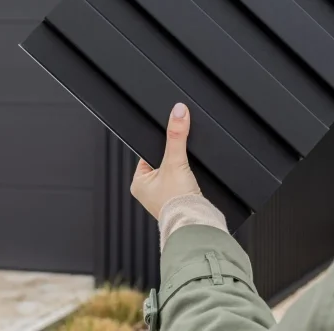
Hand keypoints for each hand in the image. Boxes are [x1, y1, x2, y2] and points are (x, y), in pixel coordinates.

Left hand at [131, 102, 201, 219]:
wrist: (194, 222)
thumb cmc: (176, 202)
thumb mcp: (175, 161)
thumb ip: (176, 135)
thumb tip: (178, 111)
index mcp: (138, 183)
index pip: (148, 154)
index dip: (160, 147)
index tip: (169, 145)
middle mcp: (148, 192)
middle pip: (163, 163)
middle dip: (173, 162)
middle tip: (179, 166)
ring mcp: (163, 199)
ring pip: (174, 174)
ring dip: (182, 173)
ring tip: (185, 178)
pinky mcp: (179, 202)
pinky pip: (183, 184)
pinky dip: (188, 182)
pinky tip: (191, 185)